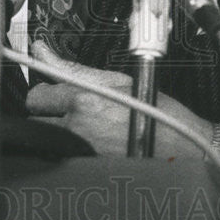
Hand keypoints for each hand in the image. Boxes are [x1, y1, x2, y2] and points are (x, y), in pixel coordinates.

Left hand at [26, 42, 214, 158]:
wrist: (182, 148)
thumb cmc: (154, 113)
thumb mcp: (116, 80)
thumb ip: (71, 68)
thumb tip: (41, 49)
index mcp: (84, 101)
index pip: (37, 96)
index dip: (47, 93)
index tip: (56, 93)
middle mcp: (77, 129)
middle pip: (36, 120)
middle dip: (49, 113)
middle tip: (73, 110)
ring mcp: (80, 153)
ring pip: (47, 139)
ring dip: (58, 132)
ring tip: (86, 127)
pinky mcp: (85, 170)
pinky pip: (63, 156)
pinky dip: (70, 149)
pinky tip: (92, 143)